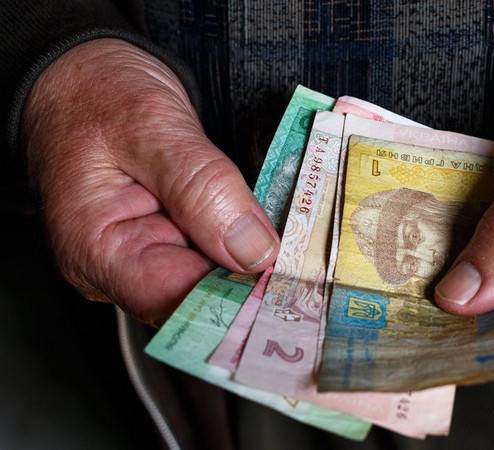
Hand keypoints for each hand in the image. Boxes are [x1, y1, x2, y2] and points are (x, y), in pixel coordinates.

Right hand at [23, 39, 278, 323]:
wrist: (85, 76)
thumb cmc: (99, 94)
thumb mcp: (152, 128)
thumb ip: (202, 187)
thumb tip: (253, 250)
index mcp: (97, 251)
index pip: (177, 302)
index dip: (237, 298)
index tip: (288, 279)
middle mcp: (119, 268)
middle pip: (201, 297)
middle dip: (255, 279)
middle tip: (307, 259)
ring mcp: (146, 256)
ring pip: (215, 278)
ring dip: (257, 260)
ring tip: (296, 239)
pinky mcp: (170, 240)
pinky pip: (216, 253)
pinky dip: (246, 241)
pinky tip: (273, 228)